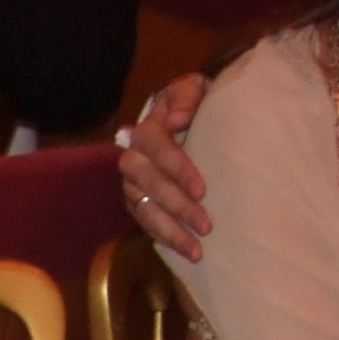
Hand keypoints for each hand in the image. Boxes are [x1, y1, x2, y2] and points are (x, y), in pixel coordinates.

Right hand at [119, 73, 211, 261]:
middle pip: (146, 184)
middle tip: (206, 226)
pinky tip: (183, 251)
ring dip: (168, 230)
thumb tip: (177, 120)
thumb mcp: (197, 88)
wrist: (189, 117)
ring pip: (143, 208)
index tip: (202, 191)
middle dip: (176, 206)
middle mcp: (133, 158)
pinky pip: (143, 221)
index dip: (177, 170)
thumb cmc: (197, 104)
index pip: (155, 149)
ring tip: (196, 251)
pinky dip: (161, 236)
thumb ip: (188, 96)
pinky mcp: (137, 201)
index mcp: (147, 129)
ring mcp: (132, 183)